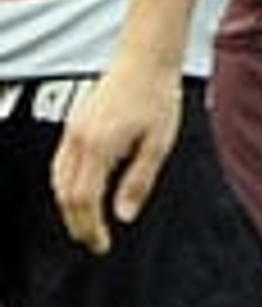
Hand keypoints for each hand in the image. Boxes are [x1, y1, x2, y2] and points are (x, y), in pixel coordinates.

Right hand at [49, 54, 183, 252]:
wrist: (145, 60)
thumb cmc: (158, 99)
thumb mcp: (159, 144)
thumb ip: (139, 181)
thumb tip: (123, 216)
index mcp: (98, 147)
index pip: (84, 200)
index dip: (89, 227)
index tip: (102, 246)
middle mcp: (77, 140)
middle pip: (66, 195)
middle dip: (78, 223)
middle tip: (95, 243)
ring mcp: (71, 131)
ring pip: (58, 180)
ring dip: (69, 207)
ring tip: (88, 226)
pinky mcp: (74, 125)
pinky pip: (60, 165)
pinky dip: (66, 187)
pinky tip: (80, 196)